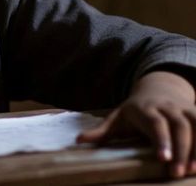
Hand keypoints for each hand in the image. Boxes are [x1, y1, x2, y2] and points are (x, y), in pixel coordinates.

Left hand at [77, 71, 195, 178]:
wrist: (158, 89)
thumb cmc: (134, 111)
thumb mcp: (117, 118)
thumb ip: (101, 131)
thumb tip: (78, 141)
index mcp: (146, 109)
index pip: (156, 123)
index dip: (161, 140)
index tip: (163, 159)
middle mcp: (168, 107)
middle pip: (179, 126)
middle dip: (181, 150)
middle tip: (177, 173)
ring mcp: (185, 109)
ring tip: (194, 171)